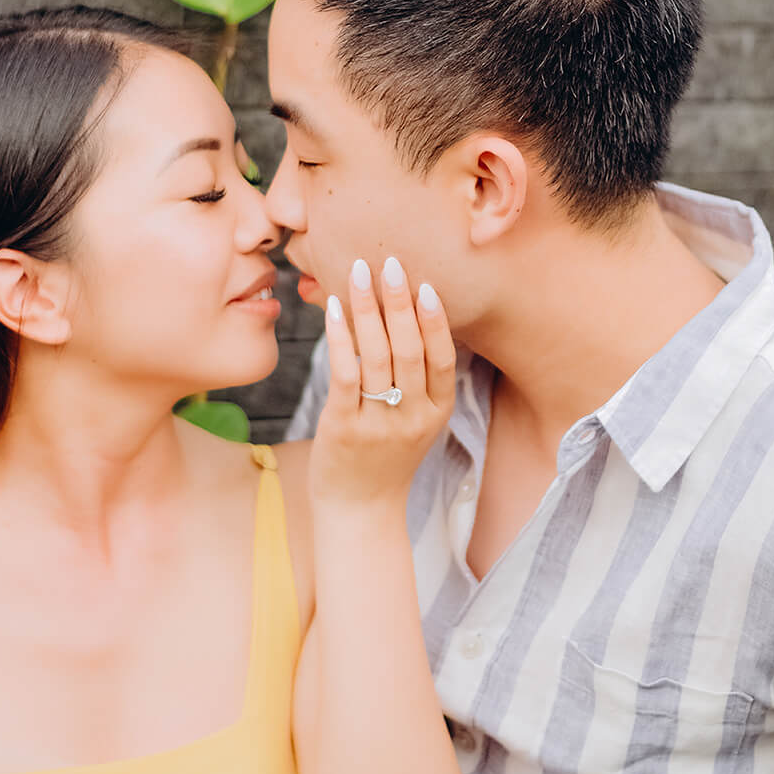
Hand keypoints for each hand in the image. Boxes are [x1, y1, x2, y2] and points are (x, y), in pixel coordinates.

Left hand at [309, 256, 454, 507]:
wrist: (359, 510)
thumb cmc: (386, 458)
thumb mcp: (417, 423)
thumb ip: (420, 381)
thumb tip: (410, 320)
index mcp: (437, 412)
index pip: (442, 358)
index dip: (435, 320)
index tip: (426, 283)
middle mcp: (413, 417)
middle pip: (409, 349)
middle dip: (399, 302)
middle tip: (390, 263)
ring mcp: (379, 423)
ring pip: (376, 355)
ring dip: (366, 309)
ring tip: (358, 273)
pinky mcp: (344, 427)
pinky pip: (344, 373)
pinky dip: (338, 336)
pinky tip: (331, 308)